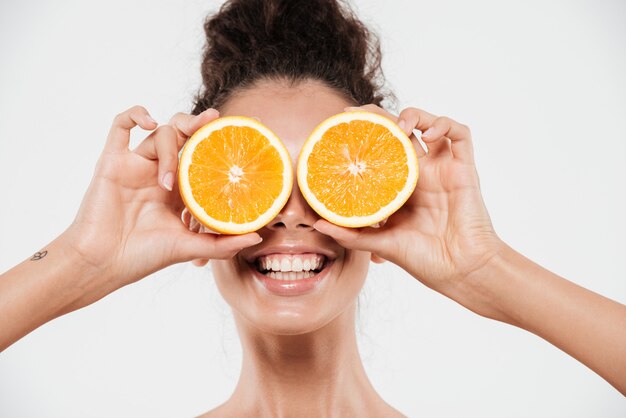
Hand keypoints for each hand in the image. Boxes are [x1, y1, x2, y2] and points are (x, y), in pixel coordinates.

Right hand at [64, 105, 261, 289]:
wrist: (102, 263)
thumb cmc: (143, 257)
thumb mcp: (189, 248)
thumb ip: (223, 243)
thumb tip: (258, 237)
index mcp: (180, 190)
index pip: (202, 157)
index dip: (218, 142)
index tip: (241, 130)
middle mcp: (160, 173)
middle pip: (183, 135)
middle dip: (199, 125)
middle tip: (213, 121)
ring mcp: (137, 165)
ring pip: (160, 134)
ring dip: (169, 151)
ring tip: (167, 182)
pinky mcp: (113, 161)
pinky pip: (120, 125)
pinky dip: (134, 114)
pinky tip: (148, 120)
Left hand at [313, 104, 503, 303]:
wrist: (461, 271)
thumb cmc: (426, 260)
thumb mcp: (381, 243)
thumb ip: (351, 234)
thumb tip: (317, 225)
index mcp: (400, 187)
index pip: (380, 151)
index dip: (364, 136)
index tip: (341, 126)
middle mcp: (421, 173)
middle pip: (401, 132)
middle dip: (380, 117)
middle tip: (359, 115)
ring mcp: (443, 169)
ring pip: (430, 124)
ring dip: (414, 115)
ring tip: (399, 126)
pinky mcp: (464, 168)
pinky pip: (460, 134)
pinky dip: (444, 124)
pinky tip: (427, 134)